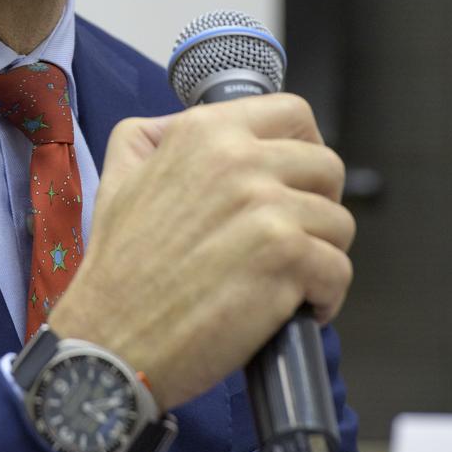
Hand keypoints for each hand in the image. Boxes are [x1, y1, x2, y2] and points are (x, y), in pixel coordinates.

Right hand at [48, 94, 354, 411]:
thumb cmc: (118, 267)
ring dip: (321, 254)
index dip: (303, 147)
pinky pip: (339, 270)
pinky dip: (324, 296)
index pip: (293, 113)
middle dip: (318, 204)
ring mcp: (267, 207)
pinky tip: (293, 309)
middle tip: (291, 236)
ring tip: (286, 277)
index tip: (296, 180)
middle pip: (327, 166)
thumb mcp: (121, 173)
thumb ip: (155, 135)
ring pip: (339, 221)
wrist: (112, 337)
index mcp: (205, 132)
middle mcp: (239, 159)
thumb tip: (188, 126)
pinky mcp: (286, 258)